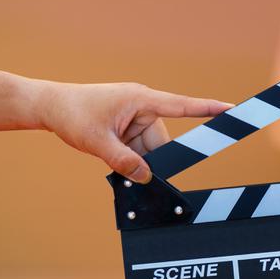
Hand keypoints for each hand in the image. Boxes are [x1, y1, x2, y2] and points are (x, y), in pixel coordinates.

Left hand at [37, 81, 230, 182]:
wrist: (48, 105)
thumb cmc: (71, 113)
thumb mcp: (97, 141)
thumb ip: (123, 161)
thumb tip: (145, 178)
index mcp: (141, 100)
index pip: (182, 106)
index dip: (209, 109)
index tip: (232, 109)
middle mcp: (143, 106)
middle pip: (163, 142)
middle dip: (149, 159)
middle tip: (130, 170)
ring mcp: (136, 117)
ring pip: (151, 148)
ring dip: (137, 159)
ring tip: (110, 156)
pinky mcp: (129, 126)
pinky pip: (140, 148)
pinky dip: (131, 157)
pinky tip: (113, 156)